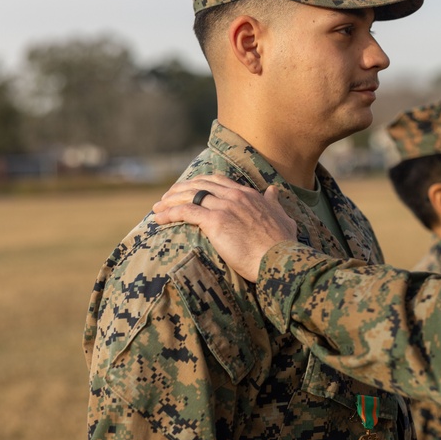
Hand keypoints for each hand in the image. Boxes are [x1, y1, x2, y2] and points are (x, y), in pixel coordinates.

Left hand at [152, 174, 296, 280]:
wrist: (279, 258)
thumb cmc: (282, 244)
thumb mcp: (283, 217)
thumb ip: (275, 202)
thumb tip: (273, 191)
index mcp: (249, 195)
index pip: (218, 181)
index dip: (200, 183)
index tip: (188, 189)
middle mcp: (235, 196)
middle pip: (200, 184)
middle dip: (180, 189)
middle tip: (166, 197)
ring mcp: (225, 207)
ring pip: (190, 196)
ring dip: (170, 200)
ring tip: (157, 208)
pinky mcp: (215, 221)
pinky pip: (185, 212)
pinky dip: (169, 213)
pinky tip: (158, 218)